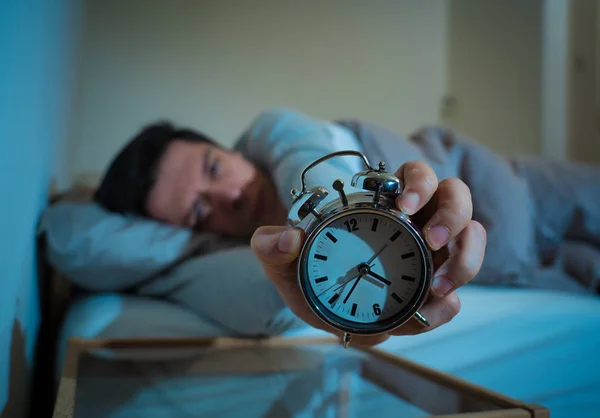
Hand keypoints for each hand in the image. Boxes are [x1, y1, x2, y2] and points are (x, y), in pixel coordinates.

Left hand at [250, 161, 485, 345]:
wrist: (319, 305)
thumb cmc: (307, 271)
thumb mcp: (283, 260)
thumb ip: (271, 246)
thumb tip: (288, 238)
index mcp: (385, 202)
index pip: (415, 176)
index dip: (419, 182)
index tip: (403, 204)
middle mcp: (417, 220)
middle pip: (456, 198)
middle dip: (452, 215)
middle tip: (431, 240)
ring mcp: (433, 252)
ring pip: (471, 238)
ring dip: (466, 259)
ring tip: (440, 287)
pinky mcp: (437, 285)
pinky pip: (457, 287)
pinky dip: (452, 300)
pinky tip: (439, 306)